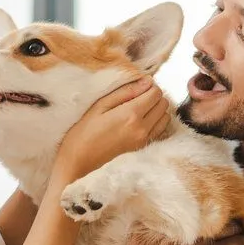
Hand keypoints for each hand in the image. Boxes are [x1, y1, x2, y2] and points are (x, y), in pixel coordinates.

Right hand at [54, 78, 168, 182]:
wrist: (78, 162)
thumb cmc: (83, 132)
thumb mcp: (99, 106)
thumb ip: (125, 92)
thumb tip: (146, 82)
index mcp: (131, 114)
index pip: (156, 93)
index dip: (148, 86)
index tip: (137, 87)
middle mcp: (142, 128)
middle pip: (164, 104)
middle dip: (154, 96)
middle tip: (137, 96)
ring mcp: (143, 139)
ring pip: (165, 117)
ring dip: (157, 109)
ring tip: (139, 109)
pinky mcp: (141, 148)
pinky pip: (159, 130)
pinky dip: (155, 122)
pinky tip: (140, 121)